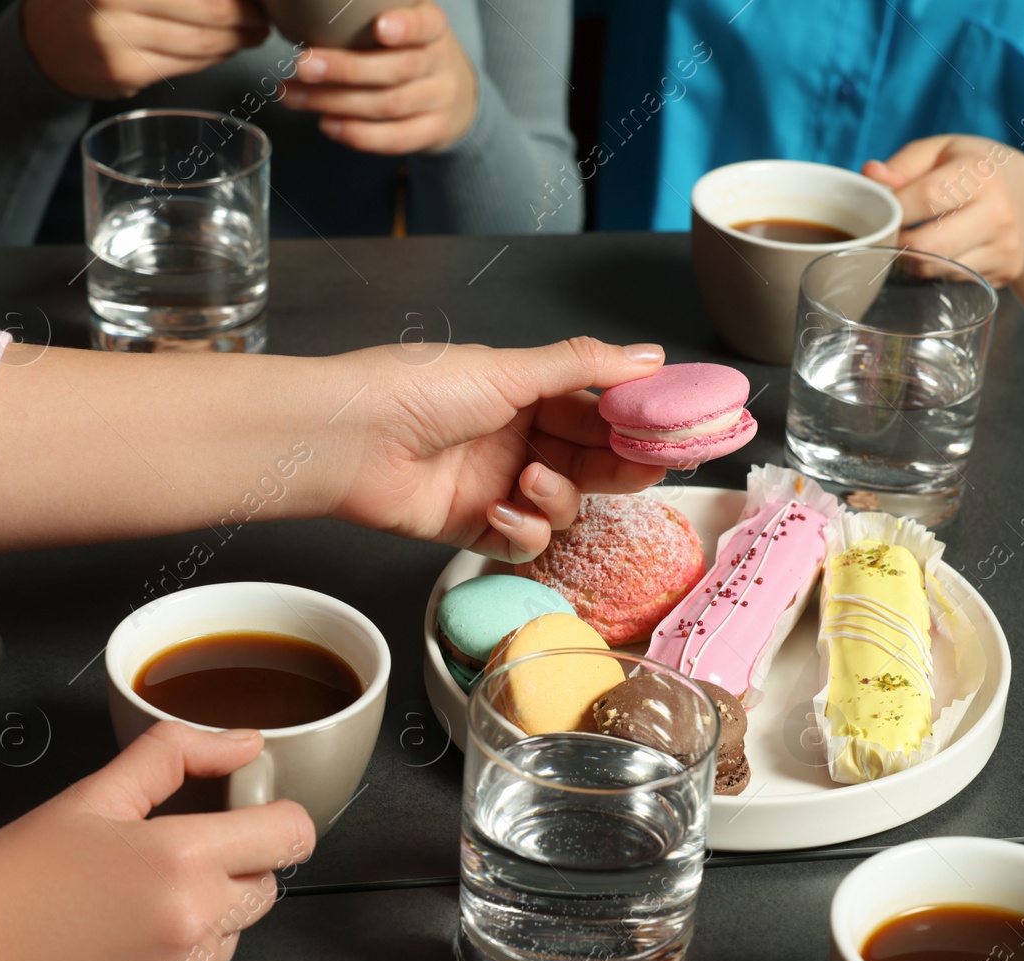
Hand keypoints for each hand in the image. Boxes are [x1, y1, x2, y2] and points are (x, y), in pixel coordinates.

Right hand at [0, 722, 314, 960]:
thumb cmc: (8, 881)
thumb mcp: (92, 796)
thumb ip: (177, 755)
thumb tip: (244, 743)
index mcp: (181, 859)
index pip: (292, 833)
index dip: (272, 817)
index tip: (245, 816)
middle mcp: (193, 924)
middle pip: (267, 883)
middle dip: (232, 866)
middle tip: (161, 862)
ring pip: (237, 931)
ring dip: (205, 916)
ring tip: (129, 908)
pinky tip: (122, 948)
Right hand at [22, 0, 270, 99]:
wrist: (44, 40)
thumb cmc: (94, 2)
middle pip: (208, 9)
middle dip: (246, 15)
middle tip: (264, 15)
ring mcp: (118, 36)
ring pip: (202, 42)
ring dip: (236, 40)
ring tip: (253, 33)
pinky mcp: (126, 71)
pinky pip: (187, 65)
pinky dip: (214, 57)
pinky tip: (225, 49)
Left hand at [281, 1, 479, 153]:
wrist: (454, 96)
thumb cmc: (411, 52)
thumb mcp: (405, 25)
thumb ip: (370, 18)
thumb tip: (306, 18)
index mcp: (434, 29)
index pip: (426, 24)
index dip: (406, 27)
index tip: (380, 27)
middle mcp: (442, 63)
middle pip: (396, 69)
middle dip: (345, 69)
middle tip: (303, 66)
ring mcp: (440, 101)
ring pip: (387, 105)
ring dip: (336, 102)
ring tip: (295, 96)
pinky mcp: (432, 132)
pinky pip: (395, 139)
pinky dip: (358, 134)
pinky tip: (327, 124)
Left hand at [326, 338, 666, 562]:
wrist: (350, 440)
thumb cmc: (418, 390)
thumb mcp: (511, 369)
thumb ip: (585, 367)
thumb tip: (651, 356)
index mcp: (526, 391)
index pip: (599, 411)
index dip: (637, 423)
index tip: (673, 431)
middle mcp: (516, 437)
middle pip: (591, 461)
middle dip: (618, 466)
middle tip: (644, 467)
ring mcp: (497, 484)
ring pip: (563, 504)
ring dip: (556, 497)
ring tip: (529, 480)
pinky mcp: (474, 526)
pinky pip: (524, 540)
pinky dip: (521, 531)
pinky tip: (500, 513)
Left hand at [864, 134, 1023, 345]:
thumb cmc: (974, 169)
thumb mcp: (941, 151)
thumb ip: (903, 165)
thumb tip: (870, 176)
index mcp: (981, 172)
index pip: (923, 198)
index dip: (892, 210)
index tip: (880, 212)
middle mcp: (999, 212)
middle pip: (925, 246)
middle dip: (897, 243)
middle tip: (891, 233)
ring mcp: (1005, 247)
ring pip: (934, 270)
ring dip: (914, 260)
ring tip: (918, 239)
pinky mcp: (1006, 273)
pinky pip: (951, 281)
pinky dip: (937, 270)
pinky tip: (944, 251)